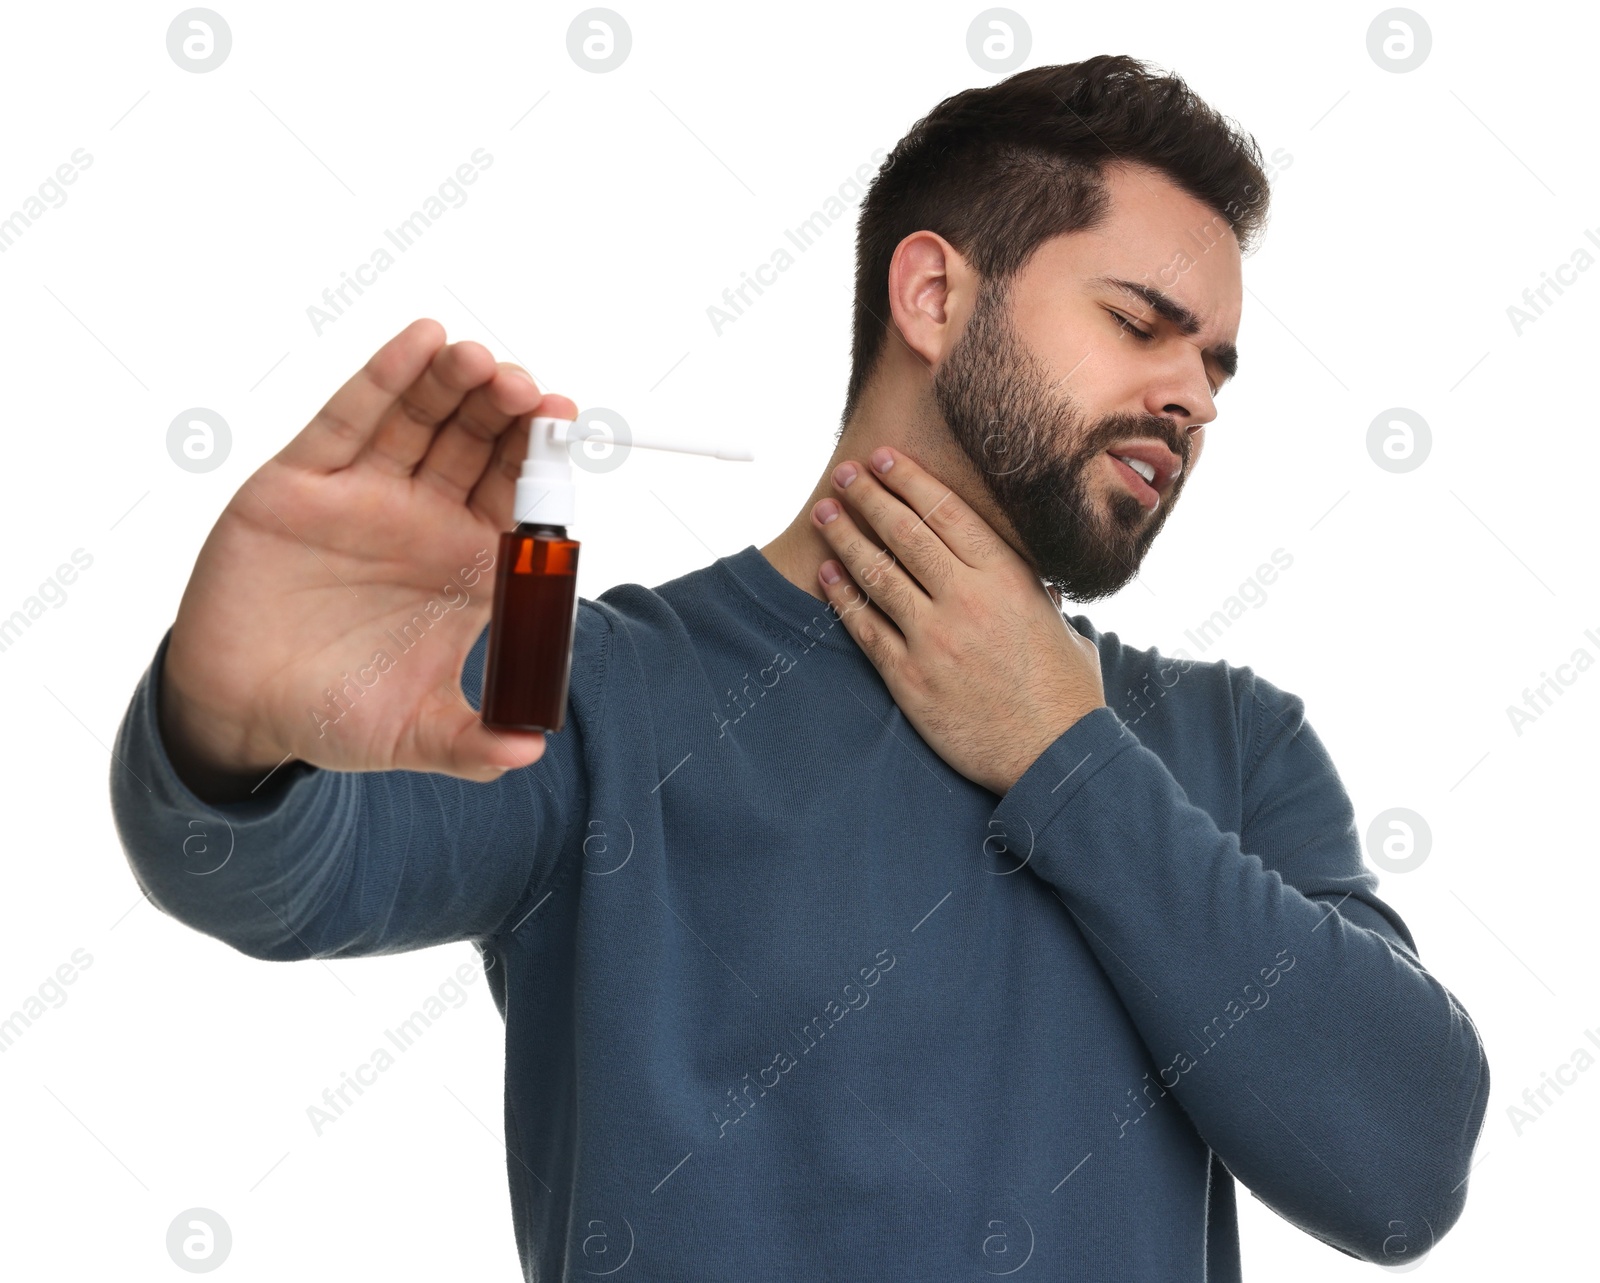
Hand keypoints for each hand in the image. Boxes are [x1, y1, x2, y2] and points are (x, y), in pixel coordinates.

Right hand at [159, 318, 577, 799]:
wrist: (239, 712)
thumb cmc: (335, 714)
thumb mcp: (413, 733)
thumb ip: (471, 744)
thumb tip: (528, 752)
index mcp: (466, 566)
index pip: (517, 497)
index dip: (542, 462)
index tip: (565, 430)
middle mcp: (423, 519)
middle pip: (477, 443)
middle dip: (504, 410)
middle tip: (525, 387)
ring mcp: (366, 494)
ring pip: (421, 419)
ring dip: (452, 382)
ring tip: (478, 358)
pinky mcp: (304, 481)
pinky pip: (350, 419)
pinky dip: (384, 378)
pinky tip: (420, 343)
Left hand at [810, 445, 1106, 795]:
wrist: (1053, 758)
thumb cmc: (1065, 694)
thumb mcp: (1061, 625)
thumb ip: (1034, 595)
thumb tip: (1028, 579)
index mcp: (1008, 578)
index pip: (946, 511)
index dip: (908, 480)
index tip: (883, 459)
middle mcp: (967, 600)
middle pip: (905, 532)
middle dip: (869, 496)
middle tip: (845, 475)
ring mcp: (934, 639)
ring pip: (877, 573)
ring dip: (845, 537)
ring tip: (824, 514)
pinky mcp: (909, 679)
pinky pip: (865, 627)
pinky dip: (842, 596)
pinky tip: (826, 574)